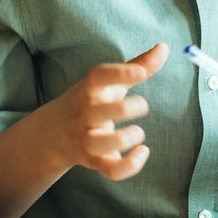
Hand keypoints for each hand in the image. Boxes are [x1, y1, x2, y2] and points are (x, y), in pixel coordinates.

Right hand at [42, 43, 168, 179]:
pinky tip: (143, 152)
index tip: (141, 73)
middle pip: (102, 111)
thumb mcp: (107, 83)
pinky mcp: (94, 161)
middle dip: (129, 108)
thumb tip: (164, 47)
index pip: (99, 76)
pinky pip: (112, 170)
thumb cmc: (90, 101)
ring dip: (127, 137)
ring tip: (137, 131)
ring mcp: (87, 139)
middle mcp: (84, 114)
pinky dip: (131, 164)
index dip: (120, 73)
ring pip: (103, 143)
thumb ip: (137, 65)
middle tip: (141, 105)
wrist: (53, 133)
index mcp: (88, 90)